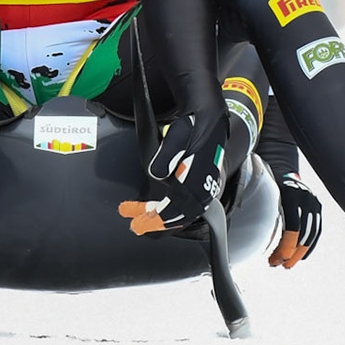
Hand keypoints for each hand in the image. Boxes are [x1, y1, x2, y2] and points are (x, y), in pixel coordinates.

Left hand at [119, 109, 228, 234]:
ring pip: (183, 211)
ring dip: (161, 217)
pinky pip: (186, 205)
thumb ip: (166, 155)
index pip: (178, 206)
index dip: (158, 217)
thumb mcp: (178, 135)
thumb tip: (156, 173)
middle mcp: (205, 186)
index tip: (141, 223)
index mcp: (198, 177)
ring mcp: (205, 187)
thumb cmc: (193, 127)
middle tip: (136, 226)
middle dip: (157, 222)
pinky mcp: (201, 186)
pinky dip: (170, 211)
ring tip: (140, 218)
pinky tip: (155, 211)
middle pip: (181, 214)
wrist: (208, 119)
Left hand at [268, 172, 321, 267]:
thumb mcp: (263, 195)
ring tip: (288, 263)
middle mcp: (306, 198)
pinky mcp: (318, 206)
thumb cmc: (266, 182)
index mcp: (291, 194)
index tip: (277, 259)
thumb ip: (263, 214)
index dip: (286, 246)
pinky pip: (316, 230)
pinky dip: (309, 245)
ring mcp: (314, 202)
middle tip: (281, 264)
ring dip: (300, 252)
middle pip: (303, 233)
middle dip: (292, 253)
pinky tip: (301, 256)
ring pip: (311, 234)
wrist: (281, 165)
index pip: (293, 227)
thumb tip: (257, 241)